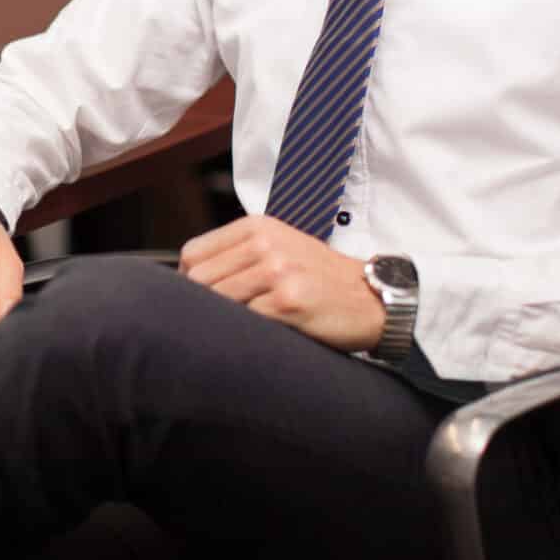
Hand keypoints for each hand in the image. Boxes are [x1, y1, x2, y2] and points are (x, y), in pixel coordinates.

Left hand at [178, 215, 384, 351]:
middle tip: (221, 320)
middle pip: (198, 279)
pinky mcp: (288, 301)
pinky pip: (244, 321)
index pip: (192, 253)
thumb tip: (187, 279)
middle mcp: (264, 243)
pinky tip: (265, 333)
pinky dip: (248, 331)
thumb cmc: (320, 280)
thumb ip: (237, 255)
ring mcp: (276, 271)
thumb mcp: (279, 249)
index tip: (200, 299)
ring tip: (243, 327)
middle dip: (202, 304)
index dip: (188, 281)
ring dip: (225, 320)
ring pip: (217, 301)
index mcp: (257, 226)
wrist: (372, 299)